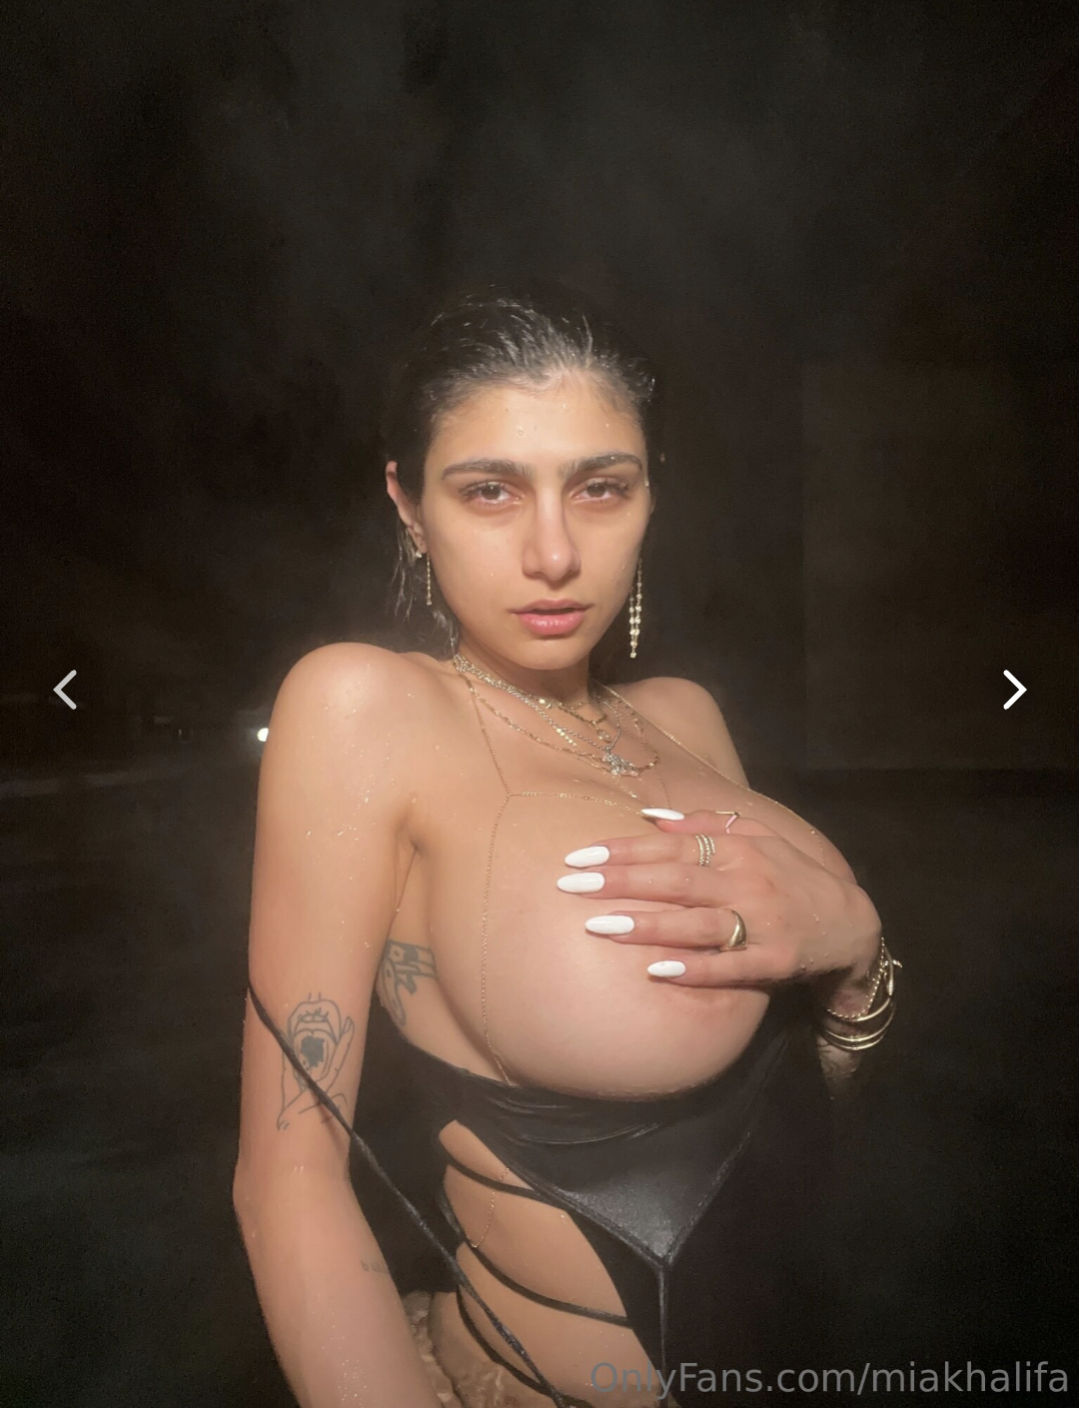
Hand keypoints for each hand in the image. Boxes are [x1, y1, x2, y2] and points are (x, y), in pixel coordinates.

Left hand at [556, 808, 880, 989]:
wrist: (852, 923)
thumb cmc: (791, 876)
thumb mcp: (759, 838)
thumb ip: (705, 826)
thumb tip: (651, 816)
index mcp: (739, 849)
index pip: (672, 847)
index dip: (625, 850)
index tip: (581, 854)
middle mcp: (748, 882)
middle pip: (676, 881)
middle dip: (621, 882)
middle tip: (573, 886)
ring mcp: (762, 923)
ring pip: (697, 923)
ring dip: (648, 925)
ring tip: (600, 927)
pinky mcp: (775, 961)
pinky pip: (730, 967)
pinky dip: (694, 969)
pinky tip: (657, 971)